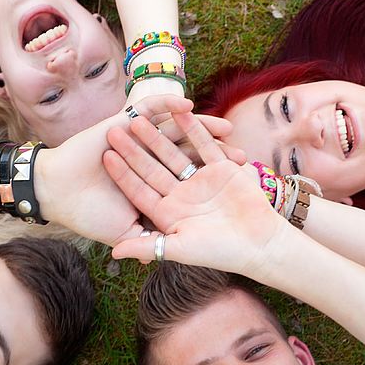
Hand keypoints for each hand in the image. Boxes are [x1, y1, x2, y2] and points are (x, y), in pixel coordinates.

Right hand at [34, 95, 229, 245]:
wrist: (58, 192)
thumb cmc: (89, 216)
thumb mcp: (124, 233)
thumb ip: (146, 243)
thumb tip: (161, 260)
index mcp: (155, 188)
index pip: (190, 185)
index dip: (212, 186)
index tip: (237, 190)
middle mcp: (151, 164)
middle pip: (191, 159)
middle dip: (217, 159)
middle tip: (243, 158)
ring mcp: (138, 144)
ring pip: (176, 134)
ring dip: (202, 130)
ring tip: (227, 127)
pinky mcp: (122, 126)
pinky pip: (149, 112)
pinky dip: (167, 107)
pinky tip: (188, 106)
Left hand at [103, 111, 285, 274]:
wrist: (259, 244)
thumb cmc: (220, 253)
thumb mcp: (179, 249)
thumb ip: (147, 246)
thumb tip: (114, 252)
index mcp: (168, 213)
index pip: (139, 190)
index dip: (122, 174)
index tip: (105, 157)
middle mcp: (181, 195)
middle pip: (152, 168)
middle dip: (133, 150)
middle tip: (112, 130)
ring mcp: (201, 180)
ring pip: (174, 153)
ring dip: (157, 136)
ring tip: (138, 118)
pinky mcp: (221, 169)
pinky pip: (203, 145)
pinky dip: (192, 129)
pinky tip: (177, 111)